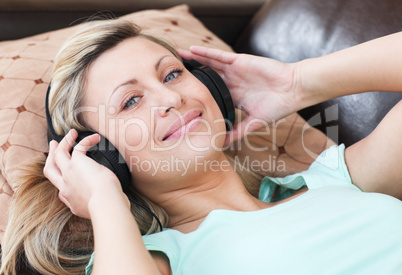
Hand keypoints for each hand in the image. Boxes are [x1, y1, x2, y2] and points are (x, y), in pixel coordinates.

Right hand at [44, 129, 127, 218]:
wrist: (104, 202)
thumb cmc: (107, 206)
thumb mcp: (100, 208)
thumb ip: (100, 202)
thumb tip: (117, 200)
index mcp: (70, 199)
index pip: (61, 189)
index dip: (63, 179)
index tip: (68, 172)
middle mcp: (65, 187)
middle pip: (50, 170)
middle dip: (51, 157)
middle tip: (53, 146)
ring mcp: (68, 174)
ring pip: (59, 155)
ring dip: (64, 143)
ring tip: (71, 133)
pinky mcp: (76, 163)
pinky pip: (77, 147)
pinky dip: (85, 141)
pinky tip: (94, 138)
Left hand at [179, 46, 299, 143]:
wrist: (293, 90)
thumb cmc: (278, 106)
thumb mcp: (254, 123)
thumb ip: (237, 132)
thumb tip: (222, 144)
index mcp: (234, 95)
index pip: (211, 93)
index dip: (196, 93)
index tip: (181, 96)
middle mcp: (231, 82)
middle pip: (206, 76)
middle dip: (190, 74)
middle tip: (171, 74)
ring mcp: (234, 70)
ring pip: (209, 64)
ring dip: (193, 60)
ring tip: (176, 57)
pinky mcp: (240, 61)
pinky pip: (219, 56)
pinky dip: (206, 53)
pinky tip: (192, 51)